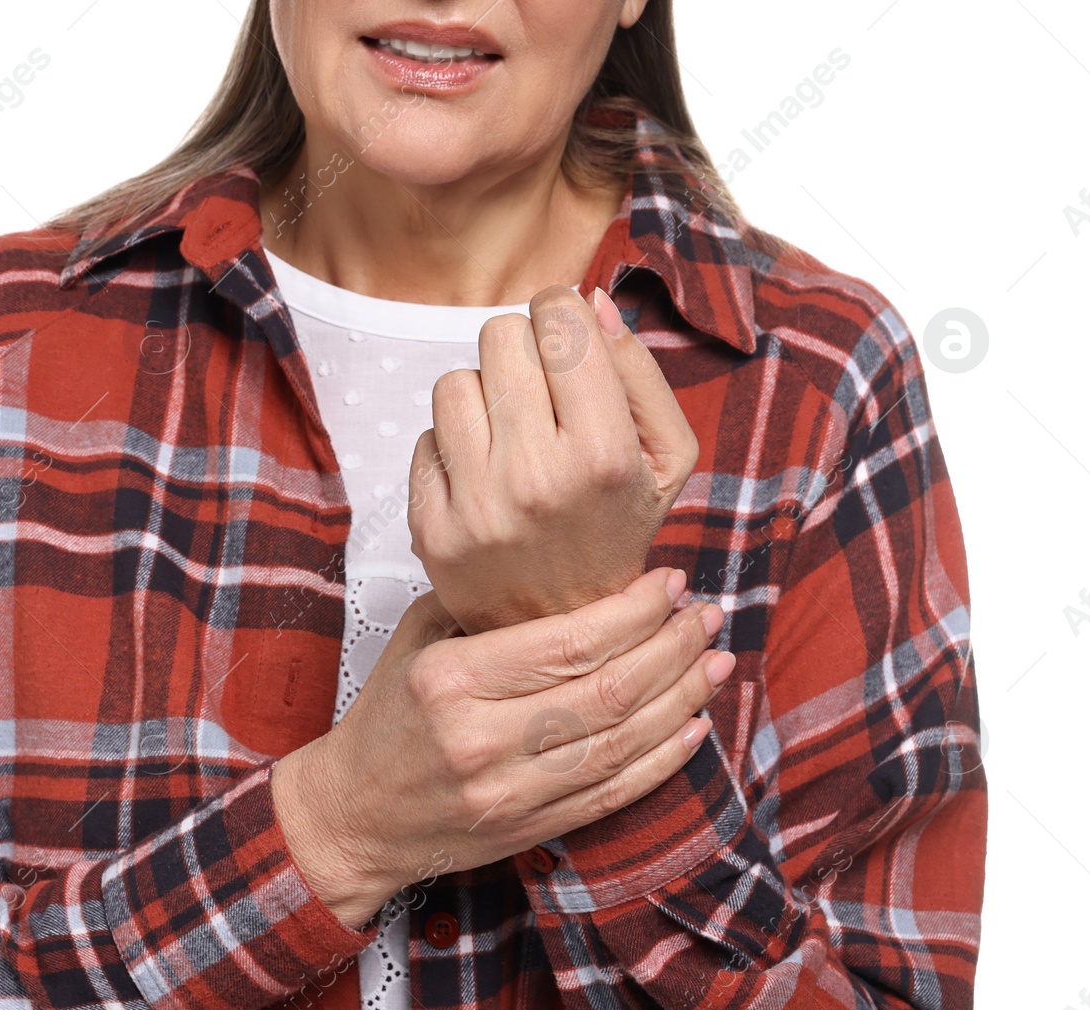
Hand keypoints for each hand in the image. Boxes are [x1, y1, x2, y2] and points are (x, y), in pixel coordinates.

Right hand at [270, 568, 733, 926]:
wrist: (353, 816)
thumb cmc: (387, 719)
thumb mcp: (417, 641)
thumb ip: (485, 605)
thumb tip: (573, 568)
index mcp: (450, 680)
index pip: (568, 642)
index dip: (634, 611)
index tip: (668, 584)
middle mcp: (481, 738)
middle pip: (607, 690)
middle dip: (672, 648)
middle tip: (704, 618)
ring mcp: (509, 792)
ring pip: (622, 743)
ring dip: (681, 699)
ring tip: (713, 662)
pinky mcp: (530, 830)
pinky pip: (615, 793)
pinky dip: (664, 759)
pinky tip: (693, 725)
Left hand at [407, 285, 698, 634]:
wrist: (564, 629)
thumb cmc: (618, 528)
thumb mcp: (665, 457)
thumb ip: (637, 369)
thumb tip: (587, 301)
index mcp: (604, 454)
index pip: (558, 320)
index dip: (560, 314)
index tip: (565, 339)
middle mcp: (537, 478)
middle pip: (500, 337)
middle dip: (521, 353)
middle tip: (539, 394)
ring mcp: (478, 506)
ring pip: (454, 381)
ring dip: (481, 398)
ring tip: (509, 435)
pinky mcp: (432, 528)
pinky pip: (424, 437)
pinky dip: (451, 448)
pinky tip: (483, 478)